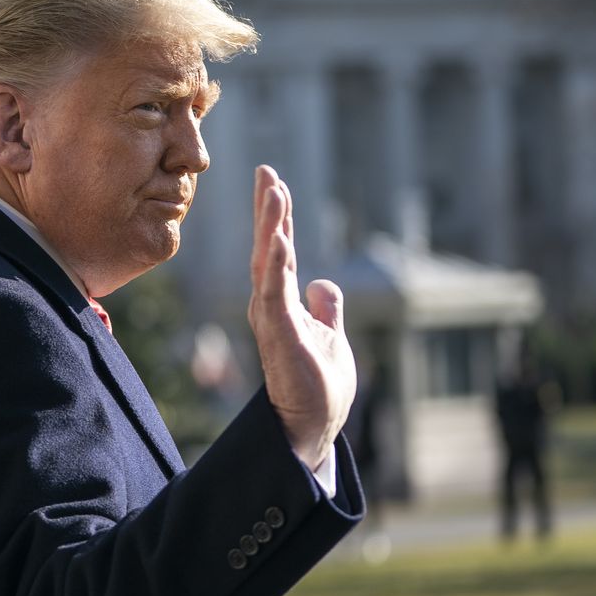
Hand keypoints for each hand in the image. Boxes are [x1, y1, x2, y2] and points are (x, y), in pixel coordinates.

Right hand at [247, 165, 355, 471]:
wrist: (313, 424)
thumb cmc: (317, 385)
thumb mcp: (329, 334)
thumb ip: (325, 307)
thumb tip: (323, 283)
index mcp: (281, 302)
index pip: (276, 250)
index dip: (275, 215)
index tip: (273, 181)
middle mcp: (270, 305)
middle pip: (267, 247)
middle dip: (268, 209)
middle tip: (266, 171)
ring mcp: (272, 318)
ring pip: (268, 262)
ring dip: (270, 226)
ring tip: (273, 191)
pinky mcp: (280, 334)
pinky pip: (275, 291)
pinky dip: (275, 263)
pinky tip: (279, 238)